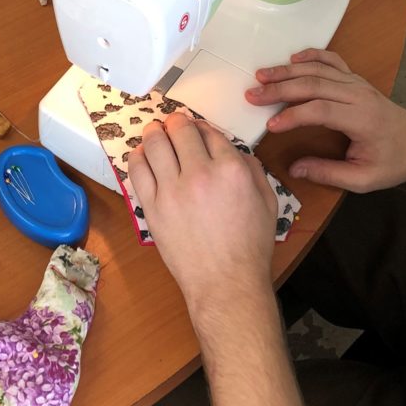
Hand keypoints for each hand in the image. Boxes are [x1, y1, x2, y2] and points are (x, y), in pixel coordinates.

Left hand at [128, 113, 276, 312]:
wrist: (225, 283)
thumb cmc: (249, 247)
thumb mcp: (268, 201)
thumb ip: (253, 169)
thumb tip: (233, 151)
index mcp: (231, 169)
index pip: (209, 131)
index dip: (202, 126)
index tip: (197, 130)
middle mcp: (200, 173)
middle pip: (180, 130)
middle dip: (177, 122)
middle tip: (174, 124)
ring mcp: (172, 190)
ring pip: (155, 143)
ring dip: (154, 132)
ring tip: (155, 131)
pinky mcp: (153, 207)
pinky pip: (137, 170)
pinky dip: (138, 156)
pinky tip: (142, 154)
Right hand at [245, 48, 405, 191]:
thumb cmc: (393, 162)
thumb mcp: (364, 179)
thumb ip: (329, 173)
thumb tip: (295, 169)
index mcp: (362, 119)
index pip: (321, 110)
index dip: (293, 116)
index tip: (270, 125)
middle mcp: (358, 94)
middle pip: (314, 84)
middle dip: (280, 88)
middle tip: (252, 94)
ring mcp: (357, 83)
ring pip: (318, 70)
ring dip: (287, 71)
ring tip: (261, 75)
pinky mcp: (355, 79)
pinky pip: (331, 60)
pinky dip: (311, 55)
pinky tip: (292, 59)